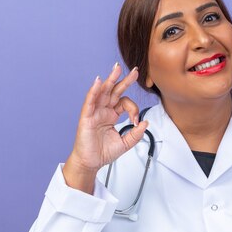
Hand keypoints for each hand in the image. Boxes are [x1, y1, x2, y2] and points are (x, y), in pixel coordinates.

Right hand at [63, 63, 148, 192]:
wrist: (91, 163)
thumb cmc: (103, 152)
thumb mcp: (125, 143)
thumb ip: (136, 134)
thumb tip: (145, 122)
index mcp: (112, 115)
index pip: (125, 103)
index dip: (134, 109)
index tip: (136, 122)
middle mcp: (103, 110)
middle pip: (114, 91)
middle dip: (124, 80)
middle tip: (135, 71)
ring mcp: (94, 112)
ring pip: (102, 92)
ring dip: (110, 80)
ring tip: (117, 69)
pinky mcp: (86, 117)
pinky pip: (89, 101)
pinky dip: (93, 91)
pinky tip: (98, 81)